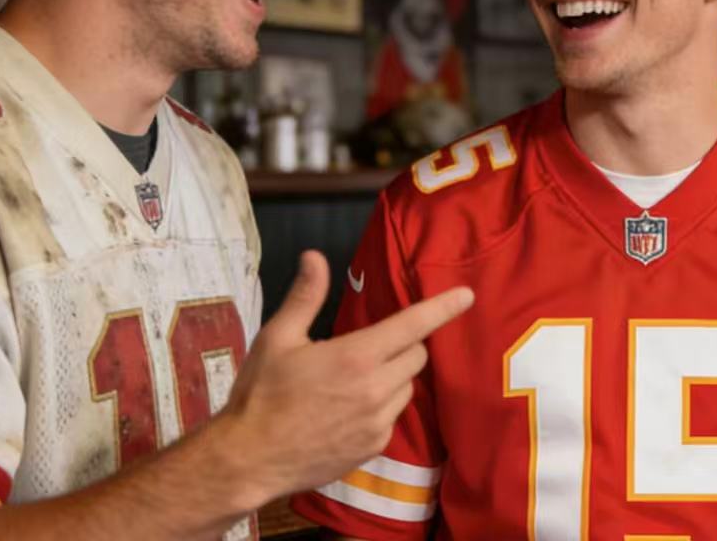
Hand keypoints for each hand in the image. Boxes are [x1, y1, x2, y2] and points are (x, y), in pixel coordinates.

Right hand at [211, 251, 472, 506]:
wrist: (250, 459)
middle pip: (415, 356)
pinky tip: (346, 411)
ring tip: (351, 382)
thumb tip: (315, 256)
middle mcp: (376, 389)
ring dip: (392, 377)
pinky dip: (380, 407)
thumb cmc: (260, 394)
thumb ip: (305, 297)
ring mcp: (378, 422)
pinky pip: (392, 417)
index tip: (467, 296)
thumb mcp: (277, 338)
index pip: (413, 325)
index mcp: (357, 356)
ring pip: (405, 388)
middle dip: (402, 345)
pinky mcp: (374, 447)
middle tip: (366, 347)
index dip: (443, 308)